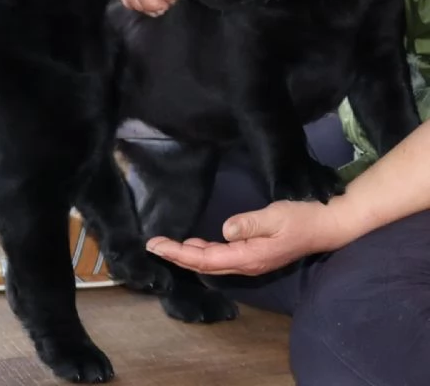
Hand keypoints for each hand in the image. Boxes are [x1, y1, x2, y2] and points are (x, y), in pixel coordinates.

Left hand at [146, 200, 346, 275]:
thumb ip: (249, 224)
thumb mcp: (276, 217)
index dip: (178, 253)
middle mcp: (246, 263)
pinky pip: (222, 257)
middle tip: (153, 245)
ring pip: (212, 262)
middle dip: (177, 255)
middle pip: (203, 264)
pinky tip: (195, 245)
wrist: (327, 227)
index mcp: (248, 256)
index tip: (157, 245)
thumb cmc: (302, 219)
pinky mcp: (254, 254)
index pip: (205, 259)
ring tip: (167, 246)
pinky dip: (203, 252)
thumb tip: (224, 231)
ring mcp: (250, 260)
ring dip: (188, 255)